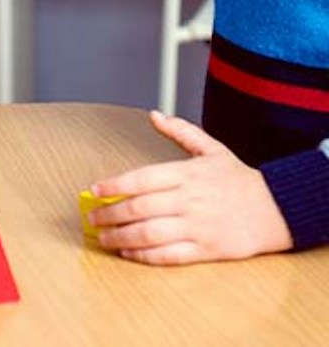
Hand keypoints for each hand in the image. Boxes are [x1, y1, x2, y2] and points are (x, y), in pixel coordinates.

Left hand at [86, 110, 292, 264]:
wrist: (278, 208)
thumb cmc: (239, 179)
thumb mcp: (211, 149)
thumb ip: (180, 132)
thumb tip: (154, 114)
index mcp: (186, 174)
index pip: (141, 178)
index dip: (114, 185)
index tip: (94, 190)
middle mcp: (189, 200)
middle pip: (139, 208)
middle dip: (109, 214)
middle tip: (92, 217)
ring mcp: (198, 226)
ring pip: (150, 234)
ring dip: (121, 237)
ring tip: (103, 238)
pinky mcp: (207, 249)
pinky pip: (170, 255)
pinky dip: (145, 256)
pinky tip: (129, 253)